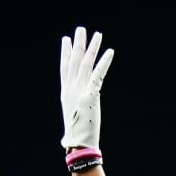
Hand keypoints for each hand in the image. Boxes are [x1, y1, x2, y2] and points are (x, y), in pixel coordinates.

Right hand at [60, 26, 114, 149]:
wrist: (79, 145)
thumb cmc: (77, 139)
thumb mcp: (72, 122)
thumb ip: (74, 116)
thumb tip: (72, 128)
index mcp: (65, 94)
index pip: (65, 69)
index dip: (66, 53)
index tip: (67, 40)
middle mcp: (71, 89)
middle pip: (74, 61)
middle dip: (78, 44)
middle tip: (81, 30)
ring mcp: (80, 91)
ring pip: (86, 63)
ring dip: (92, 48)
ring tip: (97, 34)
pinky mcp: (90, 95)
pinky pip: (98, 74)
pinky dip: (104, 62)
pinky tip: (110, 51)